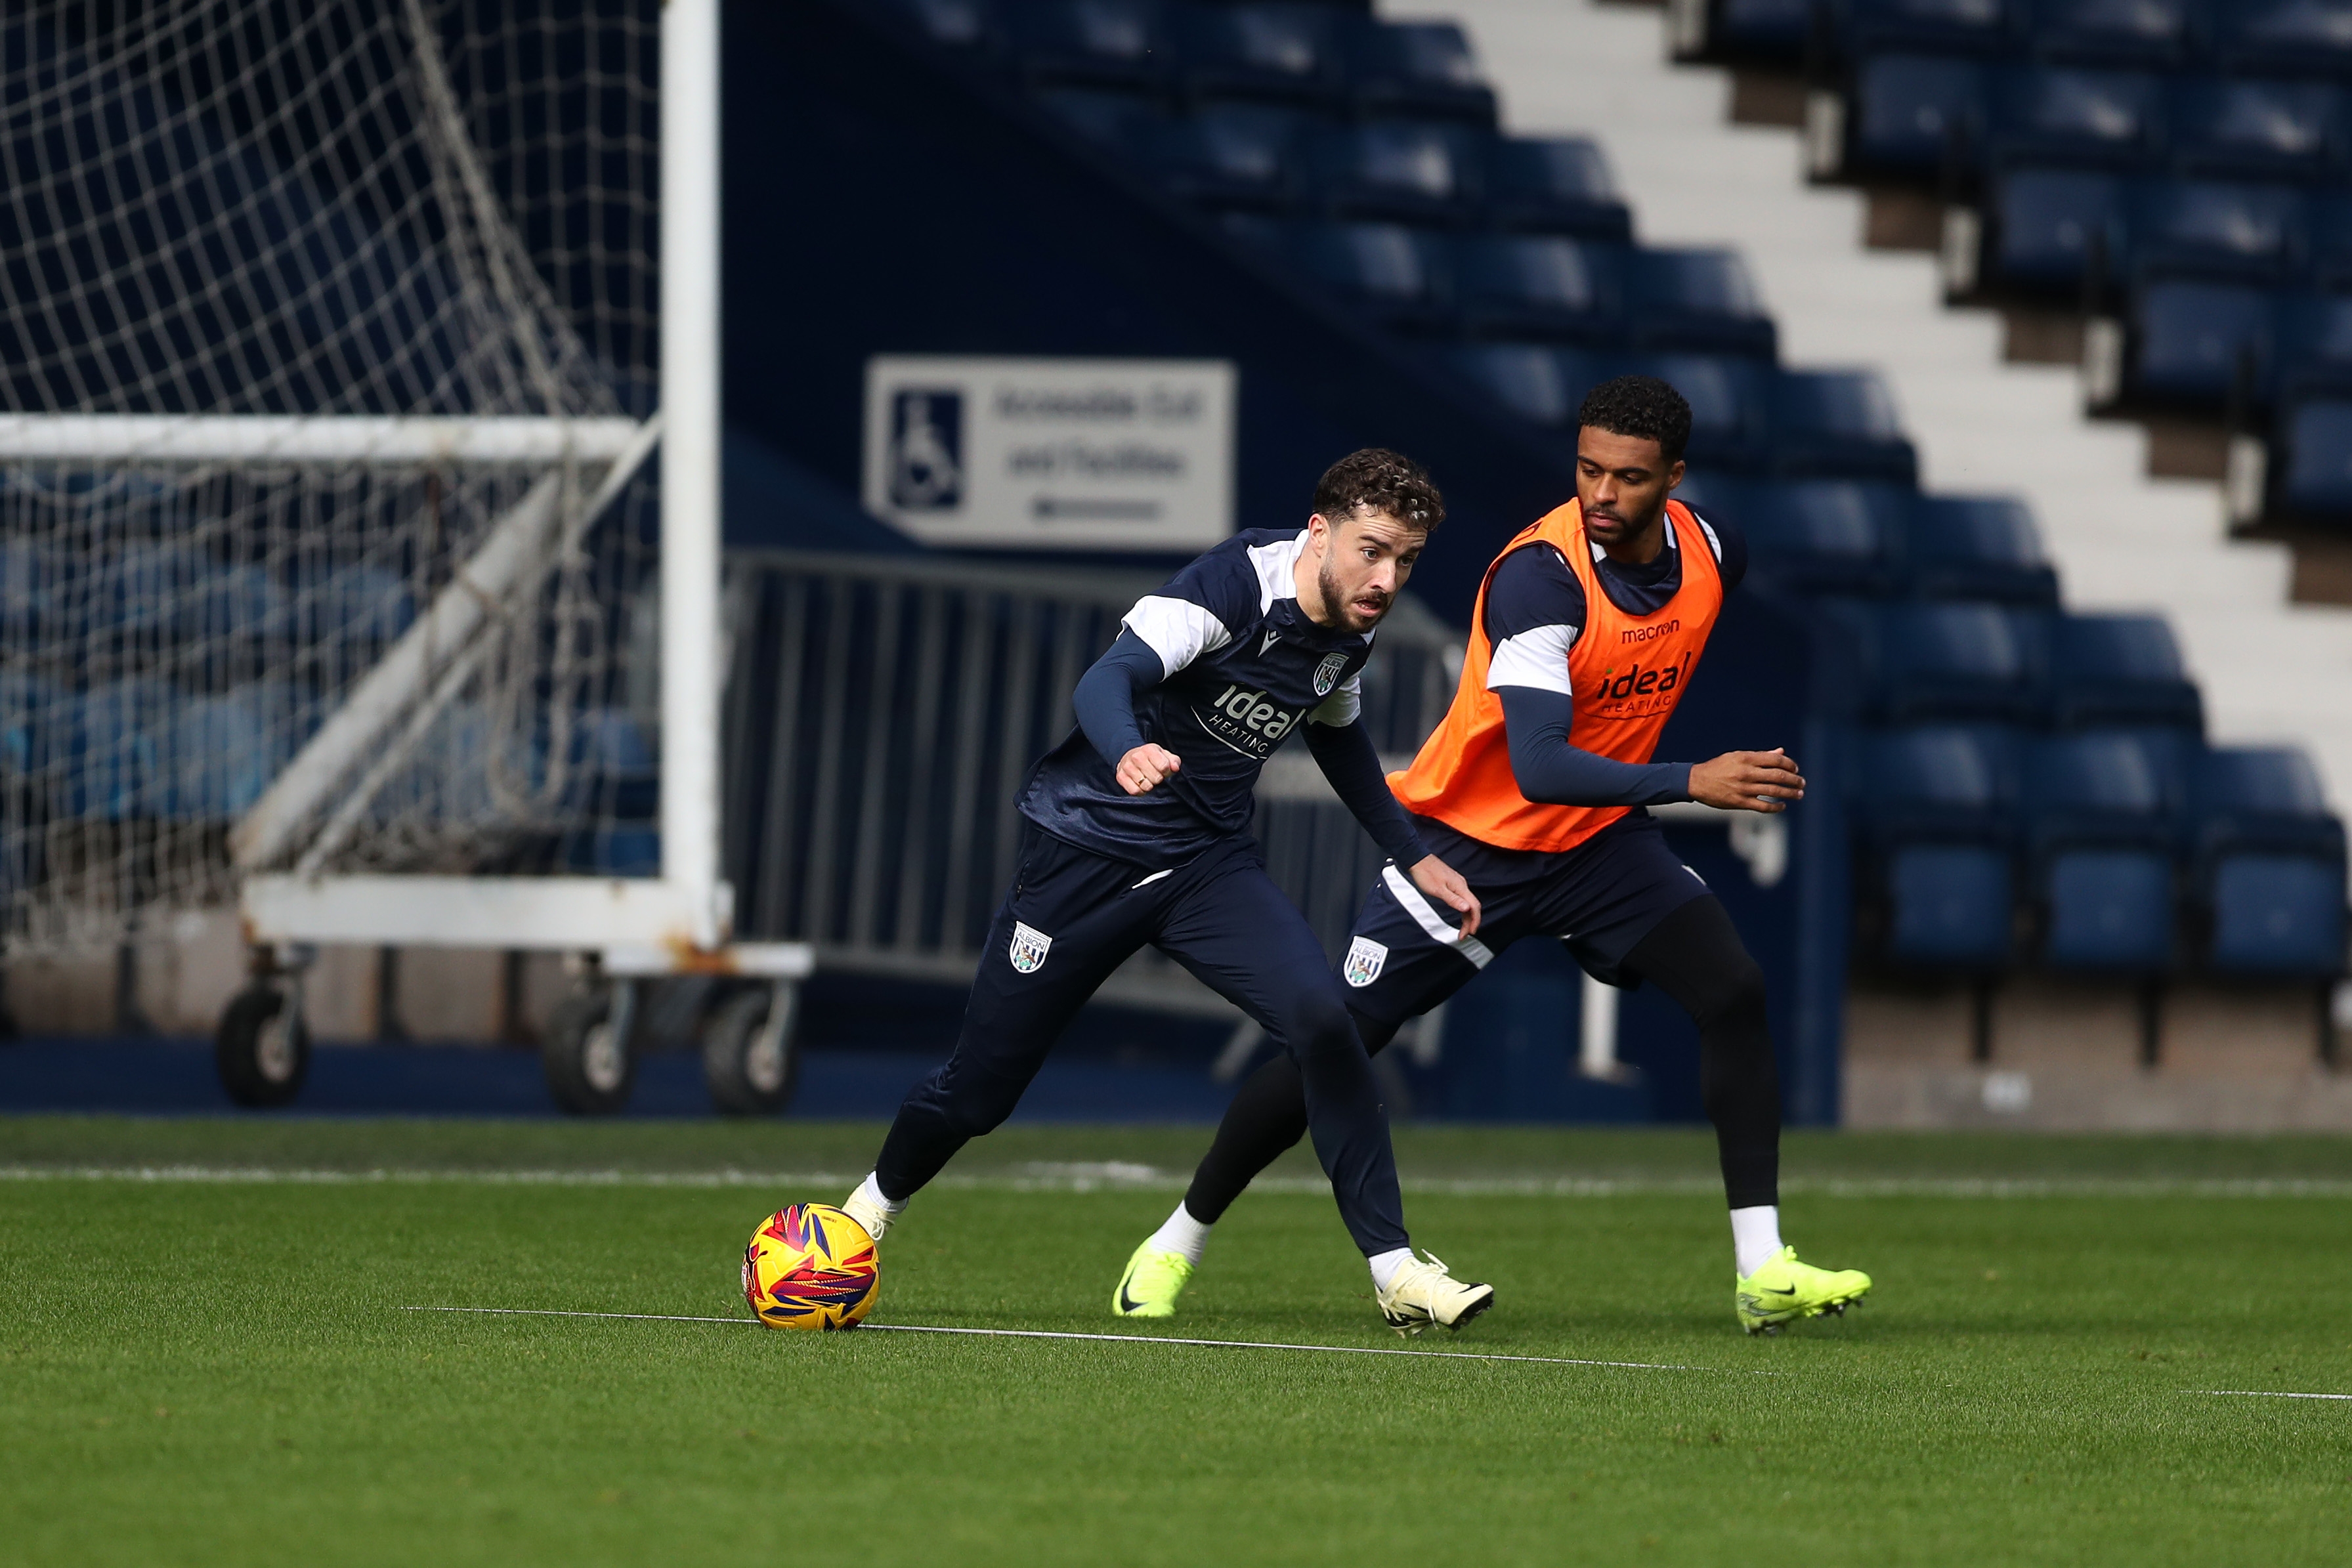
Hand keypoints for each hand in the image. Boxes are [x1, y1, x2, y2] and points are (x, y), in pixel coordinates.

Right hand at [1115, 743, 1181, 795]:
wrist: (1129, 756)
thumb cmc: (1150, 758)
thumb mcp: (1164, 755)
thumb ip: (1174, 761)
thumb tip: (1175, 768)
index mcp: (1149, 749)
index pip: (1164, 766)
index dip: (1167, 772)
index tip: (1164, 771)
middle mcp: (1136, 757)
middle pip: (1156, 778)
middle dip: (1158, 779)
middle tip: (1155, 775)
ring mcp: (1127, 767)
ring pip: (1146, 786)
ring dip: (1150, 786)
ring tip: (1148, 780)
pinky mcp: (1120, 777)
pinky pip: (1135, 791)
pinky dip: (1140, 791)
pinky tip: (1141, 785)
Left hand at [1408, 854, 1481, 938]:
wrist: (1418, 860)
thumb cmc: (1425, 873)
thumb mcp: (1438, 890)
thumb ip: (1453, 900)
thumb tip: (1466, 909)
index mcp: (1460, 887)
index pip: (1474, 906)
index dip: (1475, 921)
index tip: (1471, 932)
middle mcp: (1461, 885)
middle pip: (1472, 906)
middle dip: (1470, 922)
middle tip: (1464, 934)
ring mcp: (1457, 884)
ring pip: (1467, 903)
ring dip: (1466, 917)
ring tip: (1462, 929)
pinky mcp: (1452, 884)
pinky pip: (1462, 899)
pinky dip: (1462, 909)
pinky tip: (1459, 914)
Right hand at [1688, 748, 1804, 813]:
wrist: (1696, 781)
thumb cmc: (1718, 767)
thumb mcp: (1737, 756)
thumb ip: (1760, 756)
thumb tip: (1780, 752)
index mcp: (1746, 758)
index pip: (1775, 760)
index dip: (1789, 764)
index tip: (1795, 769)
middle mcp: (1747, 773)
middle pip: (1778, 776)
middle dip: (1794, 779)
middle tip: (1802, 782)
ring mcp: (1744, 788)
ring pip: (1774, 791)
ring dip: (1790, 793)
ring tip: (1799, 794)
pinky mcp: (1740, 802)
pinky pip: (1763, 806)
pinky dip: (1776, 806)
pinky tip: (1782, 806)